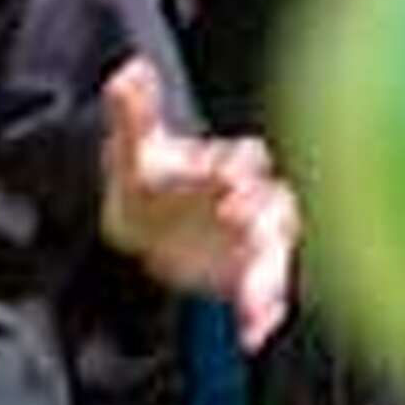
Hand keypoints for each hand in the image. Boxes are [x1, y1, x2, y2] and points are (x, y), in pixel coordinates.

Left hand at [98, 56, 297, 350]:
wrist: (143, 227)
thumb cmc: (149, 182)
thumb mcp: (133, 151)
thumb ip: (133, 112)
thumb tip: (129, 69)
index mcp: (227, 165)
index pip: (244, 160)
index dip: (238, 166)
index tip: (226, 180)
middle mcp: (251, 201)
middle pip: (272, 206)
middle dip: (259, 214)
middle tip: (237, 219)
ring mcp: (254, 241)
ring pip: (274, 256)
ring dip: (269, 278)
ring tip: (256, 303)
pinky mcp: (249, 277)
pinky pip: (265, 296)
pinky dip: (262, 314)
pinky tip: (253, 334)